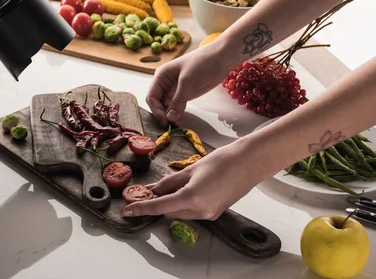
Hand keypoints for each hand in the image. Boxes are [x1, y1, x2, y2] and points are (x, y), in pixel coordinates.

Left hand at [122, 141, 261, 220]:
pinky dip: (184, 203)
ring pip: (179, 213)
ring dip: (171, 203)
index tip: (127, 210)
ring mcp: (208, 214)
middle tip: (151, 189)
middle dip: (158, 201)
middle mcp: (200, 211)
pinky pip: (191, 212)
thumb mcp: (190, 169)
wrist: (248, 163)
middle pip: (168, 211)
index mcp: (191, 198)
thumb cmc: (221, 161)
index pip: (159, 206)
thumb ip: (170, 182)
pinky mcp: (214, 213)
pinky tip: (186, 189)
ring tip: (173, 185)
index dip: (141, 208)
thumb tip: (153, 189)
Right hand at [146, 44, 229, 127]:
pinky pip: (177, 107)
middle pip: (158, 103)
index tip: (164, 121)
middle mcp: (165, 84)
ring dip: (170, 116)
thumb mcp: (187, 81)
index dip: (156, 110)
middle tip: (170, 127)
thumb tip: (169, 118)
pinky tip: (180, 122)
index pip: (151, 96)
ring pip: (167, 107)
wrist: (222, 58)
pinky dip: (177, 114)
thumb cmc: (202, 63)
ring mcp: (175, 90)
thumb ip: (178, 100)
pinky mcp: (185, 94)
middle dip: (162, 114)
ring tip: (176, 126)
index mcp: (161, 76)